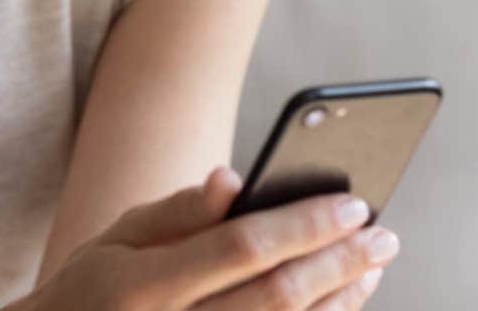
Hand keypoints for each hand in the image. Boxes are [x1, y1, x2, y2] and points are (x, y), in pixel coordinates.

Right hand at [10, 167, 399, 309]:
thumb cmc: (94, 291)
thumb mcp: (116, 239)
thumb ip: (179, 211)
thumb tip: (232, 179)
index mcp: (144, 287)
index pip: (241, 247)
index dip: (302, 224)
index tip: (352, 202)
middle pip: (278, 296)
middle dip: (339, 262)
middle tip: (383, 235)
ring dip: (341, 300)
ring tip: (371, 267)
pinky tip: (341, 304)